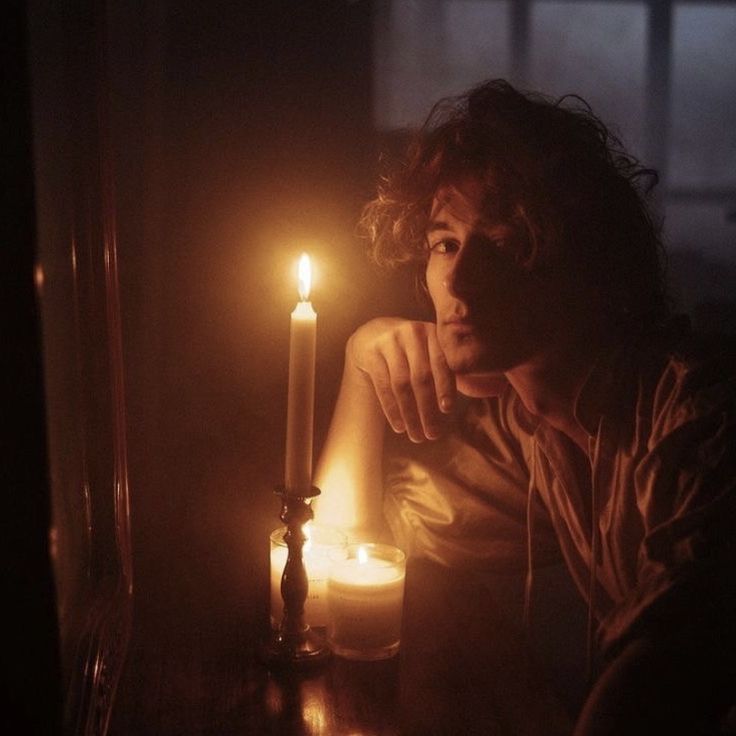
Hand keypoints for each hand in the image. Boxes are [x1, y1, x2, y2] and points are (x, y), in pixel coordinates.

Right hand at [345, 318, 455, 441]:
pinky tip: (399, 426)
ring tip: (416, 436)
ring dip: (410, 414)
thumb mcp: (431, 350)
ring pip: (401, 384)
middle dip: (427, 409)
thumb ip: (448, 369)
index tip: (447, 410)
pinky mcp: (372, 353)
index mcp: (434, 333)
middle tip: (433, 434)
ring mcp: (390, 341)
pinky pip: (383, 386)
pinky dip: (392, 409)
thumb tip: (477, 394)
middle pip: (421, 377)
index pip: (441, 363)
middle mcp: (412, 333)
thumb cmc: (413, 350)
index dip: (445, 387)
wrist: (375, 334)